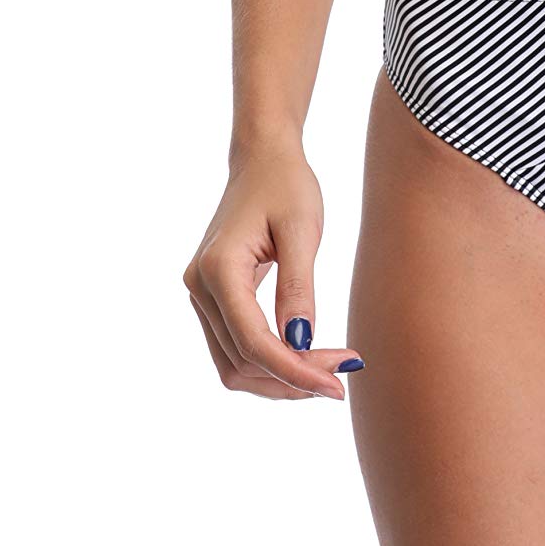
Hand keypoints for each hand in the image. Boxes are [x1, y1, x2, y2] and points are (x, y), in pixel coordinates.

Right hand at [182, 141, 363, 401]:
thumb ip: (299, 289)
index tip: (338, 385)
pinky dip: (269, 363)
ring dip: (280, 378)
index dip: (296, 372)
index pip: (254, 342)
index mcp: (218, 269)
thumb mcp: (303, 231)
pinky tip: (307, 358)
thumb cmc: (286, 186)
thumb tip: (302, 344)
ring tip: (330, 371)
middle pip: (241, 363)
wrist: (263, 160)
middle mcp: (199, 288)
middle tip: (344, 373)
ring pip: (234, 366)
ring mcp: (201, 296)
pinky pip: (236, 349)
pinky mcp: (212, 300)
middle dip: (292, 378)